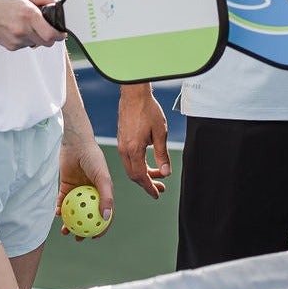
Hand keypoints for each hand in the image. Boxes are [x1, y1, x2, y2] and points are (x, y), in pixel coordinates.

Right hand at [0, 0, 65, 50]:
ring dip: (37, 36)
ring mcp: (16, 40)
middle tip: (47, 28)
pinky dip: (26, 38)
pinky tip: (17, 28)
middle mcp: (23, 29)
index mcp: (28, 15)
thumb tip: (54, 3)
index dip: (59, 35)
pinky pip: (25, 45)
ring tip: (26, 24)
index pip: (51, 34)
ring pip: (36, 43)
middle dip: (50, 36)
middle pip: (47, 42)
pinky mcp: (11, 46)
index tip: (61, 33)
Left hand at [57, 134, 113, 240]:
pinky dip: (60, 209)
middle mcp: (91, 194)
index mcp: (103, 193)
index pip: (104, 214)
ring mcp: (78, 191)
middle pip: (87, 216)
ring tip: (64, 231)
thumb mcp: (103, 178)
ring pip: (74, 212)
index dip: (101, 228)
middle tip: (77, 238)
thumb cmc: (94, 159)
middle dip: (82, 230)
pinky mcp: (66, 187)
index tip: (93, 237)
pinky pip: (62, 202)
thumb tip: (106, 218)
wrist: (77, 144)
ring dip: (69, 223)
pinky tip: (57, 214)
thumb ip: (106, 197)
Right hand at [117, 84, 169, 198]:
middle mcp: (124, 149)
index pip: (141, 176)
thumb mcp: (160, 133)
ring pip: (131, 167)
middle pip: (134, 175)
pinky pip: (128, 158)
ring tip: (158, 174)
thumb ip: (162, 154)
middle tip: (160, 187)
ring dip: (144, 173)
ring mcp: (121, 144)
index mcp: (134, 149)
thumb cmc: (148, 110)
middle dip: (147, 183)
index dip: (149, 187)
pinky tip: (149, 160)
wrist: (134, 94)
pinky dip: (139, 164)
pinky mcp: (122, 139)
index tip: (157, 194)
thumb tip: (166, 172)